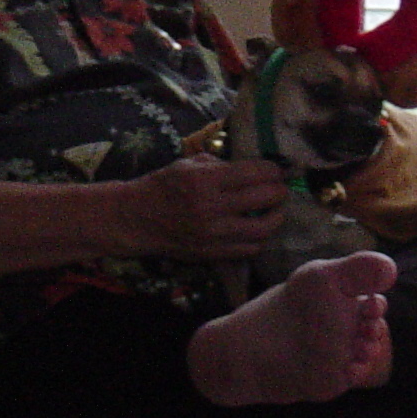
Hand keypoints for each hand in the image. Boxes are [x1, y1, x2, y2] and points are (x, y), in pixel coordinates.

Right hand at [120, 156, 285, 259]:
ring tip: (275, 210)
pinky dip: (259, 238)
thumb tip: (254, 168)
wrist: (136, 219)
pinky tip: (257, 229)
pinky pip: (249, 249)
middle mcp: (211, 207)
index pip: (255, 173)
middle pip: (265, 198)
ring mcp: (213, 234)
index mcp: (206, 180)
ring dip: (276, 217)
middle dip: (280, 191)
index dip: (274, 170)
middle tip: (280, 189)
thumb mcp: (188, 164)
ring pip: (263, 228)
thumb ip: (221, 165)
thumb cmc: (163, 186)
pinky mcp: (212, 253)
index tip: (278, 170)